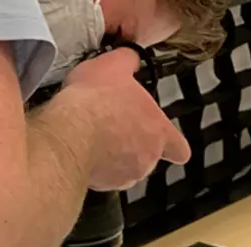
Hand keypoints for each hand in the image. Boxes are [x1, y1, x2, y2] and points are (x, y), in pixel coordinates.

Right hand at [60, 48, 191, 191]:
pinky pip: (103, 176)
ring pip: (125, 168)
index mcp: (159, 132)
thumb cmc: (96, 100)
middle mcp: (148, 158)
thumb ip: (128, 61)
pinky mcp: (104, 185)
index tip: (164, 139)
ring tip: (94, 135)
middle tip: (113, 125)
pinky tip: (81, 148)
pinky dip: (94, 166)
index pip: (180, 149)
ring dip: (113, 156)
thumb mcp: (114, 66)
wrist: (71, 130)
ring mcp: (126, 174)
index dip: (172, 145)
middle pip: (148, 156)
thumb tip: (130, 57)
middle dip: (132, 143)